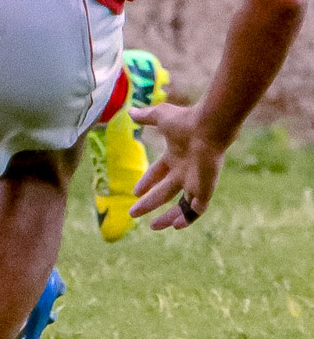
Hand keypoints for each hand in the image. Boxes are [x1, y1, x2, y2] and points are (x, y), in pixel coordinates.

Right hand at [130, 102, 225, 229]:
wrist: (209, 127)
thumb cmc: (185, 120)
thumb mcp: (160, 116)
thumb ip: (145, 116)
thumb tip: (130, 111)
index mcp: (175, 157)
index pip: (158, 174)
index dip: (146, 182)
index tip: (135, 192)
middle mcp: (184, 172)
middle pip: (164, 193)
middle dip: (148, 203)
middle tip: (132, 213)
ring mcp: (195, 182)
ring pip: (181, 205)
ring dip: (167, 217)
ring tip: (152, 227)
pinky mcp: (205, 190)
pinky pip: (197, 210)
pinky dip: (188, 218)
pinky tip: (176, 226)